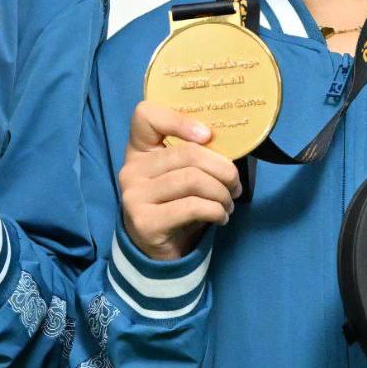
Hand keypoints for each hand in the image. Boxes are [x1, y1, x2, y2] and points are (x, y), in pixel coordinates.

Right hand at [120, 102, 240, 260]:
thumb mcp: (180, 175)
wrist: (157, 252)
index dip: (179, 120)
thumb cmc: (176, 205)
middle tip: (235, 185)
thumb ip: (194, 156)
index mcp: (139, 150)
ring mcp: (135, 196)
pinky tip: (221, 217)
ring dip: (222, 193)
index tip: (208, 136)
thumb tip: (228, 146)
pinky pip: (193, 206)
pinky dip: (216, 211)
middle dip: (223, 169)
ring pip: (193, 180)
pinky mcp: (145, 221)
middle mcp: (131, 170)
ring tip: (229, 203)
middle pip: (187, 153)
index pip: (146, 115)